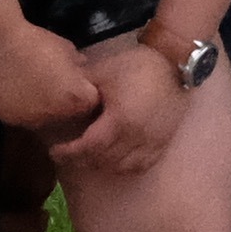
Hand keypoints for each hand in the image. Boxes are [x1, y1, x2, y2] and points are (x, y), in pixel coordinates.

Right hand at [0, 3, 107, 141]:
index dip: (86, 93)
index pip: (91, 104)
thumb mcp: (67, 49)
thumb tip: (81, 72)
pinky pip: (22, 118)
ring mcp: (30, 121)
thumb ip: (78, 66)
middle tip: (55, 85)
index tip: (78, 83)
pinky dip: (22, 108)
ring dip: (43, 108)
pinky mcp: (9, 120)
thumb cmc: (37, 42)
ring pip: (44, 120)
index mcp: (75, 98)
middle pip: (68, 116)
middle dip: (66, 104)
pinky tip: (16, 91)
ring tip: (33, 88)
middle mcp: (55, 116)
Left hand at [53, 27, 198, 183]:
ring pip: (121, 167)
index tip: (55, 151)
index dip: (69, 153)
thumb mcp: (103, 72)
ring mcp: (152, 143)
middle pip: (102, 161)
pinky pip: (141, 165)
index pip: (88, 147)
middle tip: (68, 153)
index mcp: (119, 120)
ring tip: (90, 155)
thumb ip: (80, 87)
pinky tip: (116, 159)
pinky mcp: (163, 143)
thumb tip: (58, 98)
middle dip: (81, 159)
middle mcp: (136, 137)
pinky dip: (125, 166)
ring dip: (102, 165)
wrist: (175, 64)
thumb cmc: (137, 66)